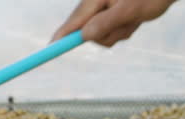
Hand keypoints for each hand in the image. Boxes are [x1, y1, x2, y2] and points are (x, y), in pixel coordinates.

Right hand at [52, 0, 176, 46]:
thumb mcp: (130, 11)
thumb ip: (106, 23)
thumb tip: (84, 37)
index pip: (73, 22)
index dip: (61, 36)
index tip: (50, 48)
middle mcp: (95, 4)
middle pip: (87, 32)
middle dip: (107, 34)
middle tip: (128, 23)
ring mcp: (103, 9)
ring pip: (101, 35)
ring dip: (119, 32)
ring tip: (134, 18)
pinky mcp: (110, 14)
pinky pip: (111, 32)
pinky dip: (124, 29)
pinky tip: (134, 18)